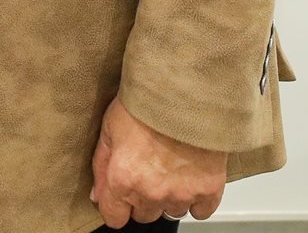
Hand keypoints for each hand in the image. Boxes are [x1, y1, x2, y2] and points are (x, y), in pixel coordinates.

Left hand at [89, 97, 225, 225]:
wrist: (185, 89)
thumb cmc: (146, 102)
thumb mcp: (110, 128)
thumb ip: (101, 166)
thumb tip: (98, 194)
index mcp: (123, 178)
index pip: (114, 217)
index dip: (115, 206)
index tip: (120, 197)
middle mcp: (151, 192)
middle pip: (144, 215)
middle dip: (142, 197)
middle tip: (148, 169)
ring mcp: (181, 193)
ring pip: (172, 212)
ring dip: (169, 196)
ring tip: (171, 166)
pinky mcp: (209, 189)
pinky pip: (201, 211)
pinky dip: (197, 198)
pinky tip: (191, 176)